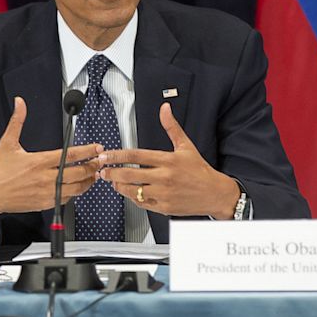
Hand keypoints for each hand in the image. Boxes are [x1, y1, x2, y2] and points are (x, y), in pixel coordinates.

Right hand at [0, 97, 101, 222]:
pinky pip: (66, 199)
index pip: (69, 155)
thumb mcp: (7, 143)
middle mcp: (45, 178)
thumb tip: (19, 103)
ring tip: (94, 174)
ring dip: (88, 180)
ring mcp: (46, 193)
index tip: (97, 148)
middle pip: (78, 173)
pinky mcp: (45, 203)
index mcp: (38, 161)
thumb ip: (17, 121)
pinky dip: (75, 192)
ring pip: (76, 188)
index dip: (87, 151)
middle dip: (93, 166)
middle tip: (100, 161)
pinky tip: (78, 186)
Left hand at [98, 102, 239, 218]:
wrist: (214, 194)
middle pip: (129, 174)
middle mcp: (164, 177)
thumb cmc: (200, 171)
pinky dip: (132, 197)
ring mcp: (163, 194)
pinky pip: (141, 203)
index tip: (105, 156)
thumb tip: (165, 109)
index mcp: (168, 160)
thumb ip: (172, 128)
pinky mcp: (163, 208)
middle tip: (102, 169)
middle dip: (111, 172)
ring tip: (113, 180)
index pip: (135, 155)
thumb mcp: (186, 146)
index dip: (116, 155)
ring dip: (119, 185)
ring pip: (132, 191)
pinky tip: (129, 191)